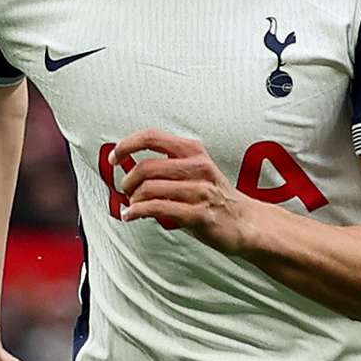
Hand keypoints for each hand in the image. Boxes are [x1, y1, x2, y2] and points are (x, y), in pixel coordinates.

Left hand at [110, 131, 263, 249]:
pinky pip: (157, 209)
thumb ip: (167, 166)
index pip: (151, 137)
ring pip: (149, 189)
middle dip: (128, 181)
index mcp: (193, 151)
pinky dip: (137, 212)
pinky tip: (131, 216)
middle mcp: (198, 166)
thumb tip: (128, 167)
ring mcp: (200, 191)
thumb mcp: (195, 170)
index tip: (114, 158)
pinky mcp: (199, 214)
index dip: (127, 145)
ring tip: (132, 206)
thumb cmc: (214, 197)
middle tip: (126, 191)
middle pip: (146, 166)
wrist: (247, 223)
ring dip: (133, 200)